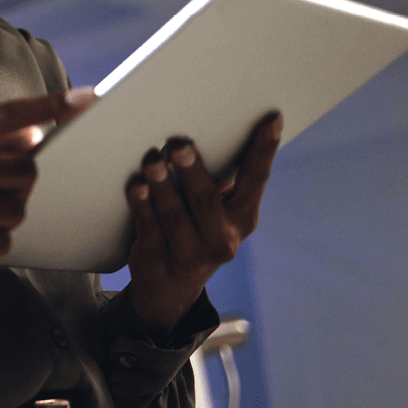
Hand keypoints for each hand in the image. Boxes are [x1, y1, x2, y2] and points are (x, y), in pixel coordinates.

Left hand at [125, 111, 281, 335]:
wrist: (169, 289)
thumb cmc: (194, 228)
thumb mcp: (215, 209)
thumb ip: (217, 177)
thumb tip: (209, 122)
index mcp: (242, 218)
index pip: (255, 179)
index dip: (264, 149)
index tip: (271, 118)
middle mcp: (221, 238)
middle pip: (206, 200)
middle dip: (192, 170)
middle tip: (179, 144)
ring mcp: (190, 254)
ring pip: (174, 214)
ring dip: (161, 185)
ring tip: (151, 160)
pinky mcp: (158, 260)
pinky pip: (148, 227)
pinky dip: (141, 205)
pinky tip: (136, 185)